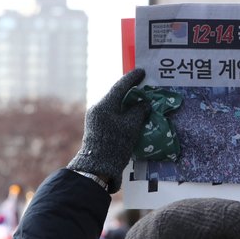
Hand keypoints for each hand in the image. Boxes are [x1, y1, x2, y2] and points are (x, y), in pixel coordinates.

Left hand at [67, 68, 149, 192]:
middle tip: (143, 87)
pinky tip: (132, 117)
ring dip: (127, 104)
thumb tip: (144, 103)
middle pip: (117, 96)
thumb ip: (139, 111)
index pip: (120, 87)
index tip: (142, 72)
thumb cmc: (115, 145)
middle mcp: (97, 109)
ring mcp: (96, 119)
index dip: (132, 79)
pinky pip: (112, 115)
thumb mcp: (131, 126)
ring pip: (115, 106)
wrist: (98, 167)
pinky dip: (123, 114)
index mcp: (104, 105)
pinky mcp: (97, 128)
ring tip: (140, 103)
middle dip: (130, 92)